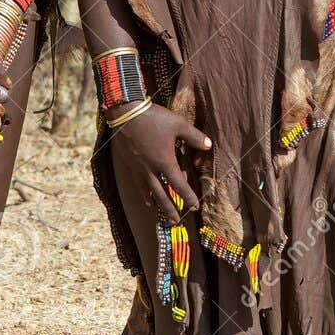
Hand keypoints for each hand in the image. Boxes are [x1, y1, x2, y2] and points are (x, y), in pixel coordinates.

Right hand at [108, 102, 211, 221]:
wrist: (125, 113)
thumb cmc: (154, 118)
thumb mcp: (179, 124)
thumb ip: (195, 137)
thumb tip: (209, 146)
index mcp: (164, 161)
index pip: (179, 185)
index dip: (188, 197)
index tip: (195, 207)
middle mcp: (150, 169)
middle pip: (161, 194)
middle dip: (169, 209)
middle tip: (176, 221)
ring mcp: (138, 167)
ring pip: (147, 190)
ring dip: (155, 202)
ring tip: (158, 211)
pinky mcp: (129, 162)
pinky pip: (137, 182)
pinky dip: (142, 191)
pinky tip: (144, 193)